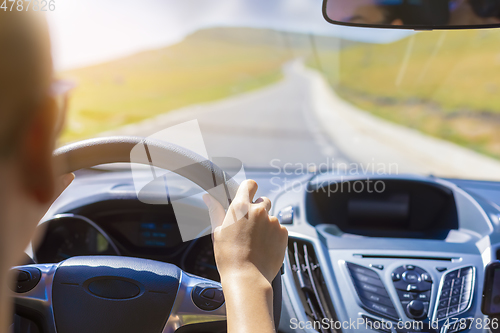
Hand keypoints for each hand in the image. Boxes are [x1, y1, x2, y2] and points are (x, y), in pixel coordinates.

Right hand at [203, 179, 287, 332]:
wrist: (247, 278)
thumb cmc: (229, 257)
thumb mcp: (218, 231)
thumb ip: (215, 210)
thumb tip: (208, 197)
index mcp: (241, 207)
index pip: (250, 184)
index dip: (249, 189)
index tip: (247, 195)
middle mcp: (259, 211)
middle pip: (263, 200)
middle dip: (257, 209)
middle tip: (249, 226)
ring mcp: (273, 222)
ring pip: (270, 217)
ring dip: (265, 224)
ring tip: (255, 241)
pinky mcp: (283, 233)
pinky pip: (278, 229)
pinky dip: (273, 235)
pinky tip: (264, 247)